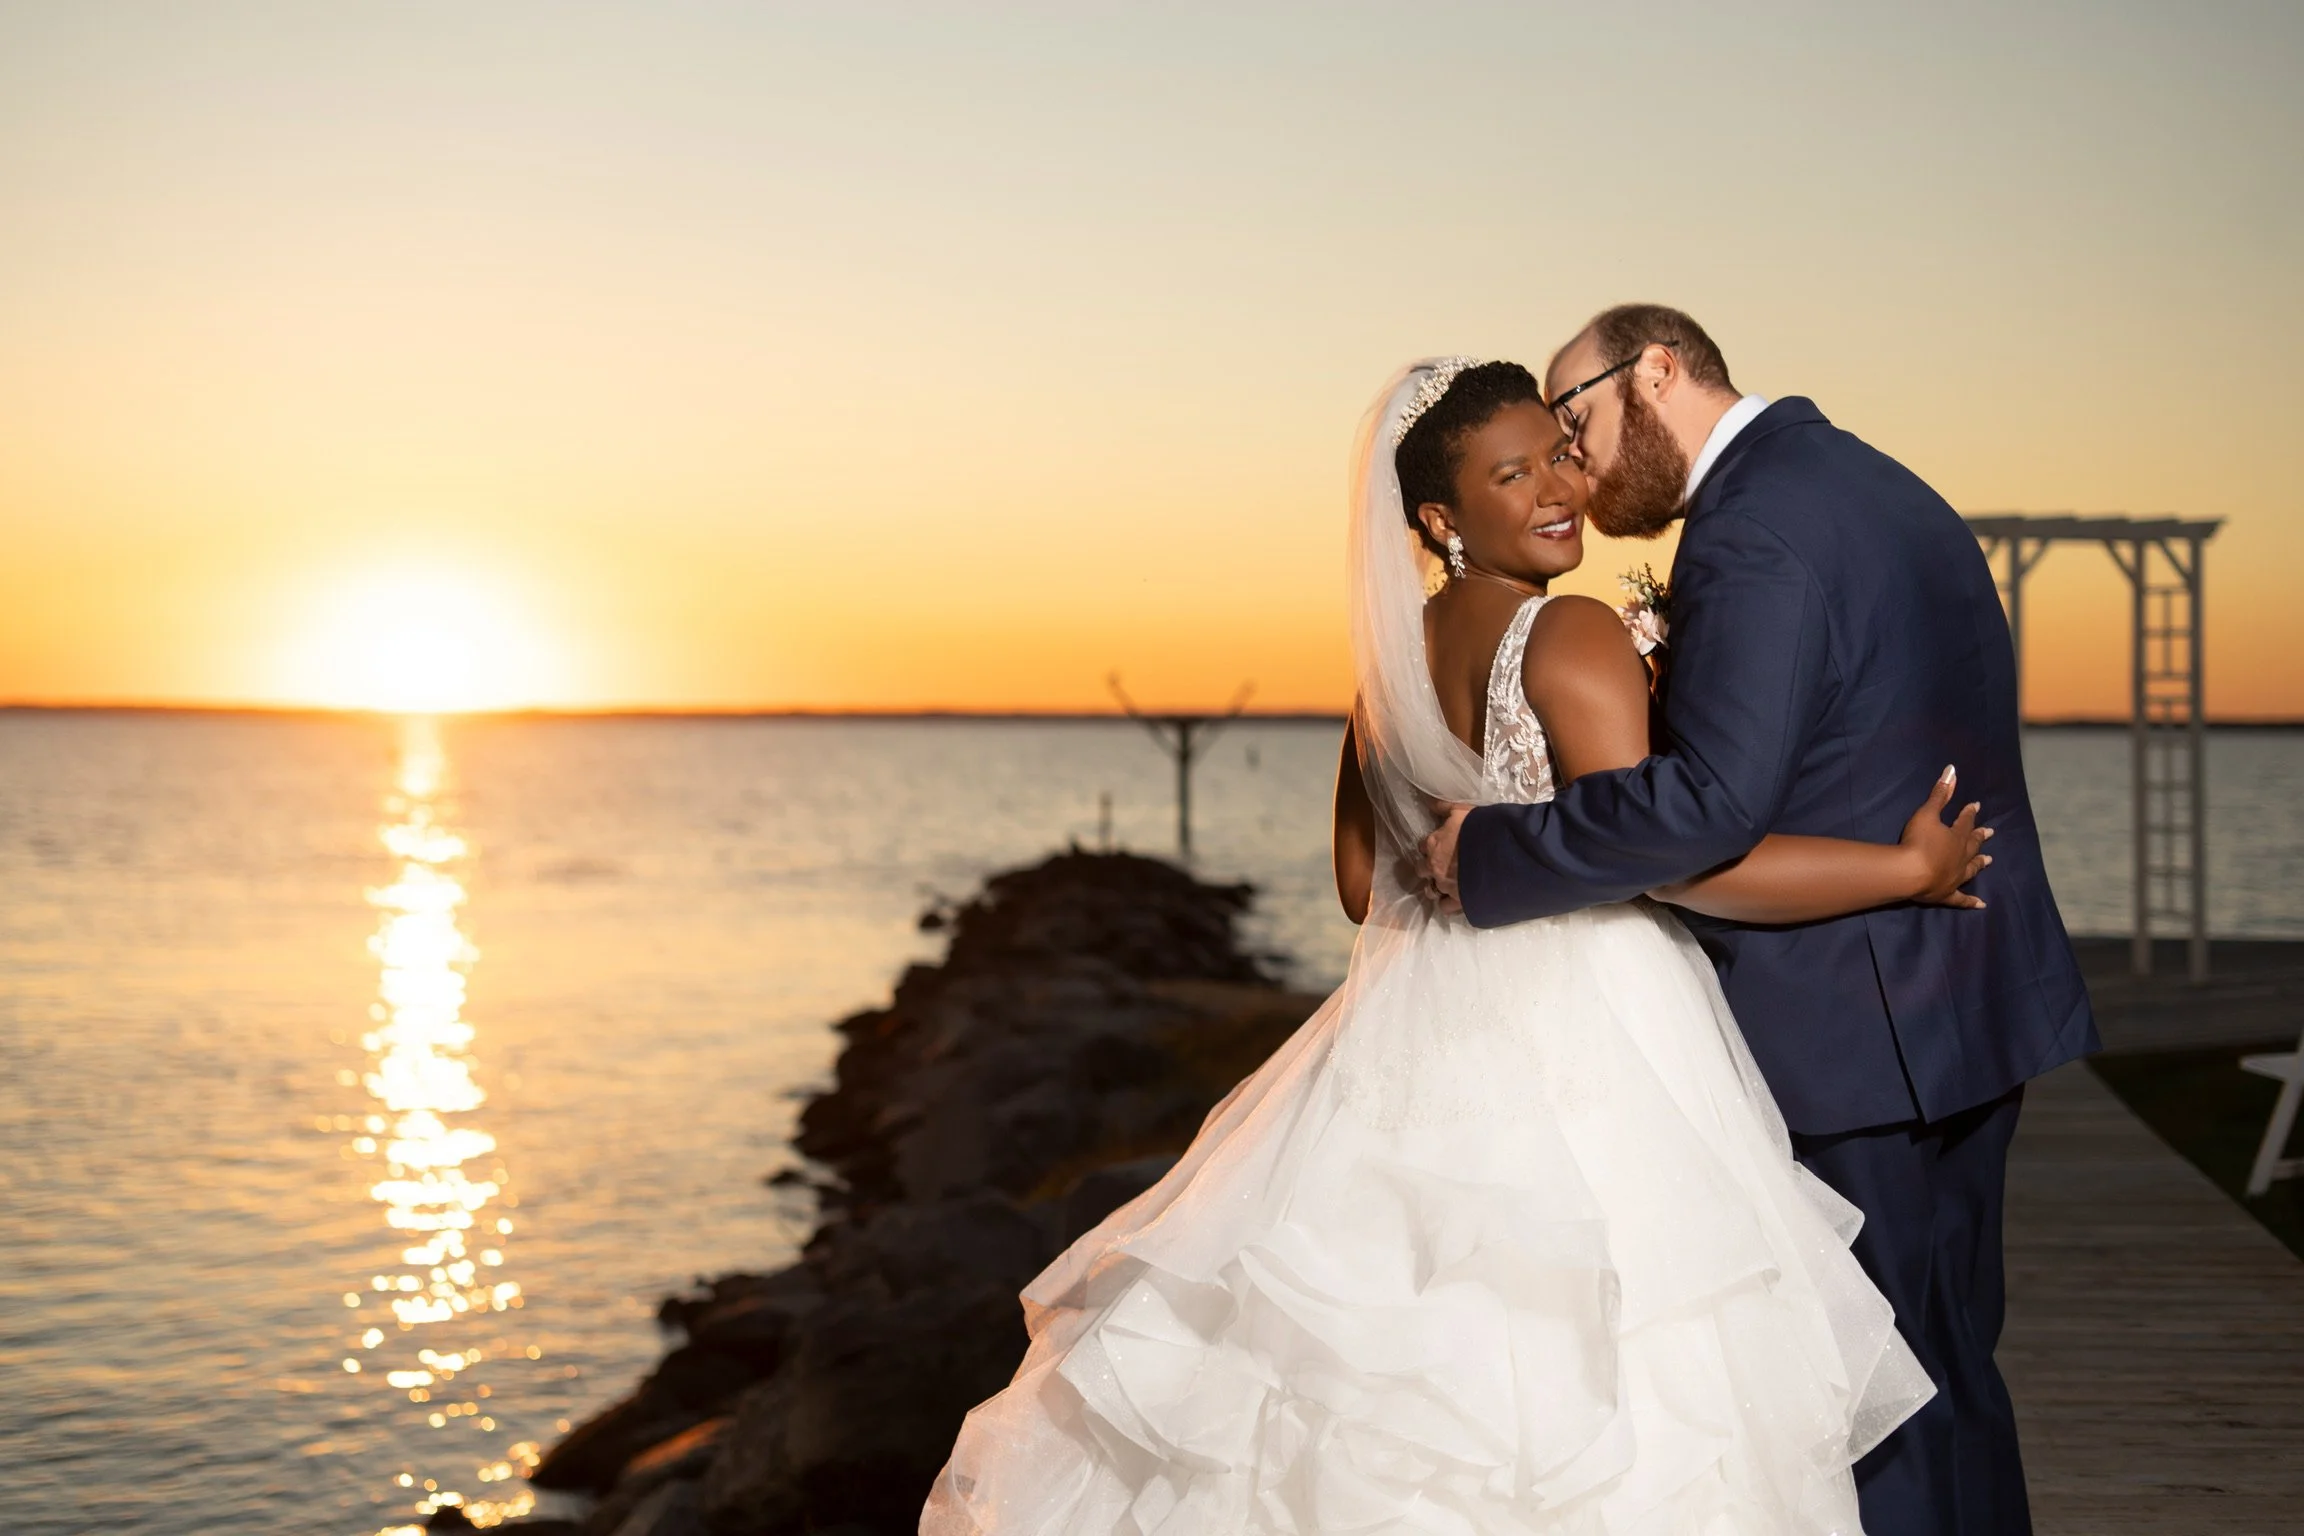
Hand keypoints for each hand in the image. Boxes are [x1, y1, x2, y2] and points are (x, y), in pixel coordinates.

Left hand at [1418, 802, 1472, 914]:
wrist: (1503, 852)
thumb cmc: (1482, 827)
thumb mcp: (1462, 811)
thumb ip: (1443, 807)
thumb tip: (1427, 801)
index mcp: (1434, 844)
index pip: (1422, 846)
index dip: (1431, 846)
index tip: (1441, 846)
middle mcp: (1434, 866)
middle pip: (1421, 870)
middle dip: (1429, 868)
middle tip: (1443, 866)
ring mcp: (1445, 886)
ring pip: (1430, 890)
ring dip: (1436, 887)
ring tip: (1449, 884)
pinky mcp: (1458, 901)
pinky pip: (1445, 908)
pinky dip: (1448, 904)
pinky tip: (1456, 898)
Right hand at [1901, 765, 1992, 908]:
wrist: (1910, 873)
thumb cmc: (1918, 841)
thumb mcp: (1927, 813)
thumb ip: (1939, 793)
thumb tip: (1953, 769)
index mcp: (1956, 836)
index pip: (1965, 822)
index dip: (1970, 813)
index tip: (1976, 806)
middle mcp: (1961, 857)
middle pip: (1972, 845)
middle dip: (1979, 836)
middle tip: (1990, 832)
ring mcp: (1956, 877)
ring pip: (1972, 869)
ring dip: (1980, 863)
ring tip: (1989, 860)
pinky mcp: (1948, 894)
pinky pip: (1962, 899)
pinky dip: (1971, 902)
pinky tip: (1981, 904)